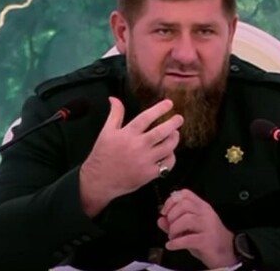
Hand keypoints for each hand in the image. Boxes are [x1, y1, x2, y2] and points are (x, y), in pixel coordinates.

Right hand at [79, 97, 181, 216]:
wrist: (99, 180)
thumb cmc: (102, 154)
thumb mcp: (106, 131)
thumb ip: (114, 114)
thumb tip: (114, 98)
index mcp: (127, 134)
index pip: (146, 117)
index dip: (159, 109)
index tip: (169, 104)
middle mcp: (138, 146)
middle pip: (161, 132)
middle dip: (173, 123)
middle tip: (179, 118)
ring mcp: (145, 160)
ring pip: (167, 147)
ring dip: (174, 139)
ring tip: (175, 134)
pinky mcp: (149, 174)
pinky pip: (167, 164)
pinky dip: (171, 157)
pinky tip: (170, 152)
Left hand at [157, 189, 237, 268]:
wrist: (226, 253)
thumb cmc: (207, 239)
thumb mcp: (189, 229)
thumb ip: (173, 223)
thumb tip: (160, 220)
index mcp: (202, 207)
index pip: (185, 194)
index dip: (171, 201)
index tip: (164, 212)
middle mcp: (206, 213)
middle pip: (184, 205)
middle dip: (172, 216)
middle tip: (170, 227)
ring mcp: (208, 226)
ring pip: (186, 219)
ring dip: (174, 229)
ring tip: (172, 237)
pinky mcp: (208, 240)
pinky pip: (188, 239)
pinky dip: (176, 243)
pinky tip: (171, 246)